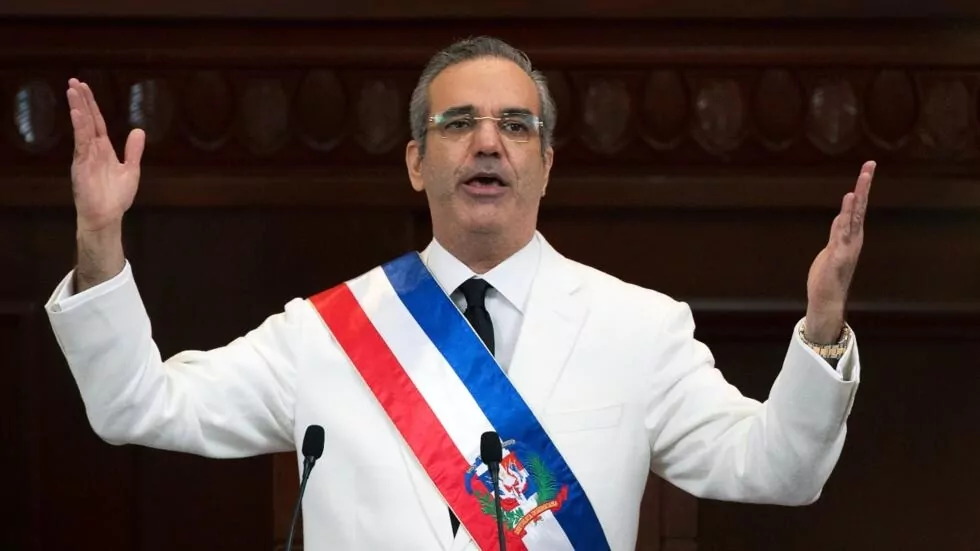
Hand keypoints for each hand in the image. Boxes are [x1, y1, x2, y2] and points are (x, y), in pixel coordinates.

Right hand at [67, 78, 144, 233]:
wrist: (107, 216)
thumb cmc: (116, 197)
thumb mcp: (131, 169)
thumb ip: (133, 150)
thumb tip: (139, 130)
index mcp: (103, 149)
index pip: (96, 122)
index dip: (91, 105)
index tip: (84, 88)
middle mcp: (91, 149)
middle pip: (86, 119)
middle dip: (81, 101)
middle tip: (74, 81)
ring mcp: (85, 156)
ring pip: (82, 127)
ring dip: (78, 108)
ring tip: (73, 90)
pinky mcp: (81, 164)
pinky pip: (81, 142)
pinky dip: (80, 127)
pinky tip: (77, 113)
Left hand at [804, 160, 874, 342]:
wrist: (827, 300)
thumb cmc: (828, 276)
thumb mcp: (831, 248)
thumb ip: (837, 232)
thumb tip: (840, 217)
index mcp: (851, 235)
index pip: (857, 207)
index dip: (862, 188)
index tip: (867, 168)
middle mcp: (853, 238)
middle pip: (859, 207)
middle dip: (864, 186)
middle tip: (870, 165)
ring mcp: (848, 246)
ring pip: (853, 217)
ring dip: (856, 199)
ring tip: (861, 180)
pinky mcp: (839, 255)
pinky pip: (842, 233)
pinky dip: (845, 218)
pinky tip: (846, 205)